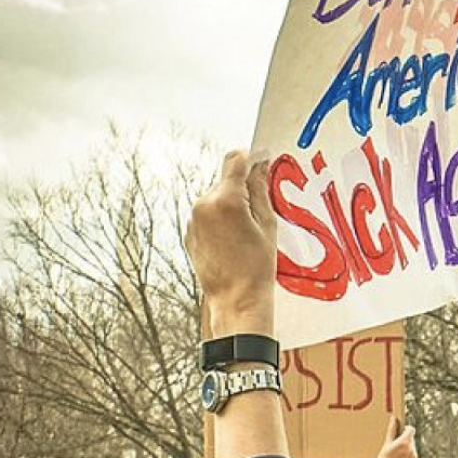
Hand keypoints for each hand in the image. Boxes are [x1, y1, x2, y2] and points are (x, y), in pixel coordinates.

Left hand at [186, 151, 276, 337]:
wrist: (237, 300)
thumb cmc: (256, 268)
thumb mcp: (267, 225)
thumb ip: (260, 190)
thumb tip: (260, 167)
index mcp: (225, 200)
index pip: (236, 160)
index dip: (252, 157)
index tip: (263, 159)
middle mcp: (203, 205)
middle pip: (225, 179)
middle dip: (243, 186)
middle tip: (263, 205)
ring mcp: (194, 220)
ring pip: (216, 197)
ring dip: (232, 203)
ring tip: (249, 229)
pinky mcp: (190, 233)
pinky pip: (209, 215)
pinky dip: (222, 219)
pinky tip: (236, 239)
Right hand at [372, 417, 417, 457]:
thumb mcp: (386, 445)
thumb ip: (392, 431)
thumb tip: (394, 419)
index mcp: (404, 442)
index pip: (411, 430)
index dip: (406, 429)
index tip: (400, 430)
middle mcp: (412, 448)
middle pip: (411, 438)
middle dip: (404, 439)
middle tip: (395, 445)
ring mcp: (415, 456)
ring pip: (412, 446)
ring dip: (406, 447)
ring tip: (396, 454)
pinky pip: (413, 454)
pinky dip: (408, 454)